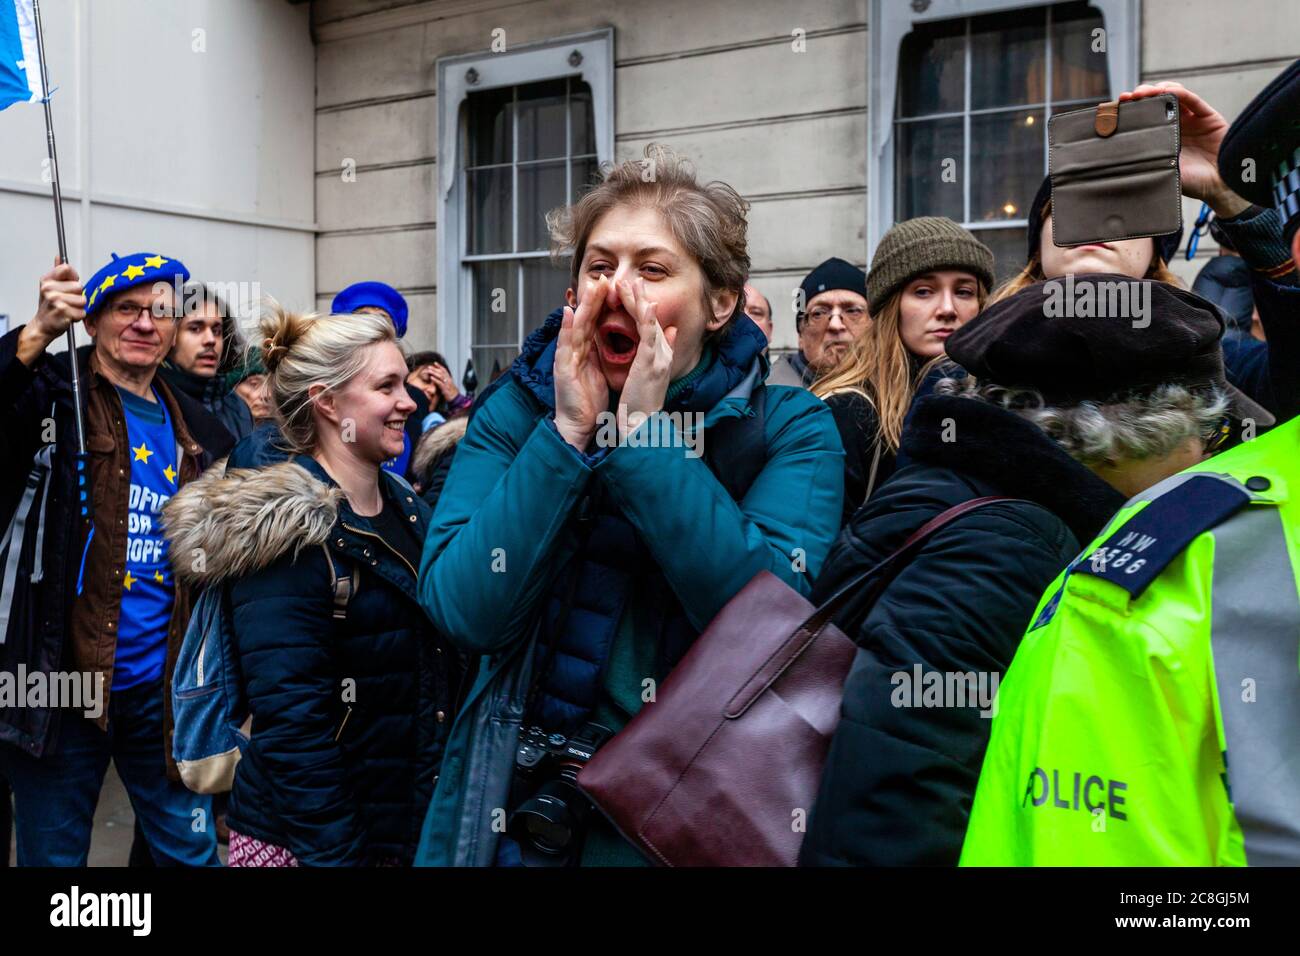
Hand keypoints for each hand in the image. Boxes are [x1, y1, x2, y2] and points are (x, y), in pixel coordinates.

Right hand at [19, 258, 84, 365]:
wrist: (42, 326)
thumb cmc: (49, 307)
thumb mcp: (50, 287)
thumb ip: (57, 272)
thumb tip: (59, 257)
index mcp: (47, 280)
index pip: (67, 268)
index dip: (73, 277)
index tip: (70, 285)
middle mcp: (49, 288)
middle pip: (79, 286)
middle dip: (77, 296)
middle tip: (67, 302)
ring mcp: (55, 300)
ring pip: (83, 300)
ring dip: (78, 308)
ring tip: (67, 309)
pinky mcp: (62, 312)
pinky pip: (82, 313)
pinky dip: (78, 317)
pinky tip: (68, 317)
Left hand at [429, 362, 459, 401]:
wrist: (456, 398)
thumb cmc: (452, 392)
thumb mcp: (448, 385)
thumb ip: (445, 381)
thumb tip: (440, 379)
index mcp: (449, 378)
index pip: (444, 370)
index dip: (440, 366)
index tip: (435, 363)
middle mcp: (448, 380)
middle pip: (441, 372)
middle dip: (435, 369)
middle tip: (429, 366)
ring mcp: (447, 384)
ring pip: (440, 376)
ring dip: (434, 373)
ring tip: (429, 371)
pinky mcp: (445, 388)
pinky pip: (440, 383)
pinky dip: (435, 380)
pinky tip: (431, 378)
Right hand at [553, 275, 609, 449]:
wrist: (579, 426)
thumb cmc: (590, 402)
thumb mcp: (604, 373)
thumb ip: (609, 353)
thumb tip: (621, 338)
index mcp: (587, 352)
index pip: (597, 322)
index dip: (605, 304)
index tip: (617, 286)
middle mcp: (575, 351)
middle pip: (586, 319)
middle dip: (594, 298)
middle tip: (604, 277)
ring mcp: (567, 358)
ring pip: (576, 326)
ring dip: (582, 305)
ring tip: (590, 287)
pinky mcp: (562, 369)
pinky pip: (565, 345)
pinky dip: (566, 328)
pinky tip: (569, 312)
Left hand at [615, 278, 676, 441]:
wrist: (642, 425)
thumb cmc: (640, 406)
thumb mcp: (649, 377)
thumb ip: (656, 354)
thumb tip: (668, 332)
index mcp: (659, 358)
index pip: (652, 326)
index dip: (643, 308)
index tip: (634, 292)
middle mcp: (663, 354)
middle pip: (653, 319)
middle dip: (643, 298)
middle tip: (635, 279)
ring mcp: (659, 358)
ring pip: (651, 322)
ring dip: (641, 301)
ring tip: (632, 283)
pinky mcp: (652, 363)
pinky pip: (649, 334)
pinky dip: (646, 317)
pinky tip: (642, 302)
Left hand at [1118, 81, 1249, 217]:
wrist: (1219, 186)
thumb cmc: (1192, 183)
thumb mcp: (1163, 172)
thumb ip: (1148, 164)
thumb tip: (1117, 166)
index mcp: (1162, 137)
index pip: (1143, 118)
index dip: (1130, 110)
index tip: (1115, 108)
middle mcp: (1175, 125)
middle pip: (1156, 102)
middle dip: (1140, 96)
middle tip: (1128, 97)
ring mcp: (1191, 119)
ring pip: (1173, 95)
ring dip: (1157, 90)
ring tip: (1144, 92)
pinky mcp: (1207, 116)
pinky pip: (1193, 100)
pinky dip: (1179, 93)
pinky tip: (1168, 91)